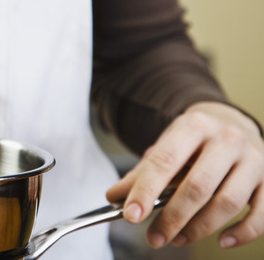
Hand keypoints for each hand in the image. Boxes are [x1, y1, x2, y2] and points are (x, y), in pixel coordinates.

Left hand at [107, 101, 263, 248]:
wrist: (231, 124)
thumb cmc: (193, 142)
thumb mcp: (166, 146)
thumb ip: (142, 172)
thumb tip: (114, 197)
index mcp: (194, 126)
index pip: (165, 161)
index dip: (145, 191)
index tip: (131, 215)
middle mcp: (227, 140)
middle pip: (198, 186)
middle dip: (172, 217)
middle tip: (154, 237)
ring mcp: (253, 160)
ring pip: (228, 202)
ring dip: (200, 228)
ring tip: (178, 239)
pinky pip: (261, 214)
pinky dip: (242, 233)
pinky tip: (222, 241)